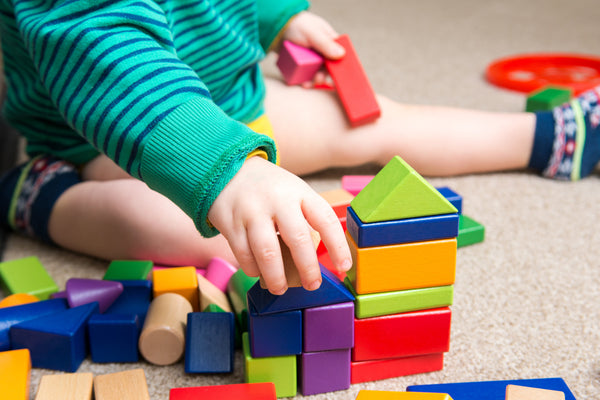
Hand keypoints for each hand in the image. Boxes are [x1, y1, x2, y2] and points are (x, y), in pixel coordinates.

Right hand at [207, 157, 351, 294]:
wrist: (228, 170)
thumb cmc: (270, 189)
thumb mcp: (294, 192)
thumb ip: (307, 218)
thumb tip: (321, 259)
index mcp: (299, 192)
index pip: (324, 219)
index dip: (337, 246)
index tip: (344, 267)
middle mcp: (277, 200)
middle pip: (297, 238)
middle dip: (308, 268)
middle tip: (312, 285)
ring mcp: (252, 212)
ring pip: (267, 252)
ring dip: (276, 277)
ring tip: (281, 288)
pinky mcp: (230, 224)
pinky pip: (244, 255)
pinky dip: (253, 269)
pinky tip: (259, 272)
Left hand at [282, 12, 343, 88]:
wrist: (275, 27)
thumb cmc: (296, 25)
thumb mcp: (312, 33)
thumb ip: (325, 44)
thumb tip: (341, 55)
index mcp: (329, 41)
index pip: (339, 56)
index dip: (341, 66)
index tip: (340, 76)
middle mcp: (321, 52)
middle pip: (328, 68)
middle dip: (326, 76)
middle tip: (324, 81)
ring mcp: (311, 60)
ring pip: (317, 74)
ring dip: (316, 80)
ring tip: (311, 83)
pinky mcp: (300, 66)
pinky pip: (305, 76)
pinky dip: (305, 81)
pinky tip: (304, 84)